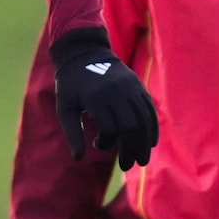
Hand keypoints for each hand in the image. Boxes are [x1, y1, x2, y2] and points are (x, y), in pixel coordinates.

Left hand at [50, 27, 157, 170]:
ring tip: (141, 160)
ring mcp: (130, 88)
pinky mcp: (138, 86)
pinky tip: (151, 142)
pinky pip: (150, 109)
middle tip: (127, 166)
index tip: (97, 145)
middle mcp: (116, 91)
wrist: (85, 53)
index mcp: (96, 97)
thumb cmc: (71, 85)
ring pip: (144, 120)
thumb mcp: (65, 107)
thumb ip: (73, 132)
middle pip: (130, 127)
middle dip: (130, 149)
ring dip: (144, 143)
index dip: (106, 142)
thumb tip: (78, 159)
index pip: (109, 127)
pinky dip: (152, 127)